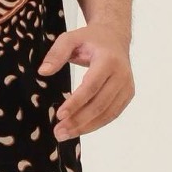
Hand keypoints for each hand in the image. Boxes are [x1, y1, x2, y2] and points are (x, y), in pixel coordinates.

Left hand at [38, 23, 133, 141]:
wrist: (114, 37)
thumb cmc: (89, 38)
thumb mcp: (70, 38)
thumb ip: (56, 53)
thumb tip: (43, 72)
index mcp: (108, 60)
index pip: (91, 86)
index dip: (76, 103)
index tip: (59, 115)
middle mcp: (122, 75)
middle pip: (99, 104)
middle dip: (78, 120)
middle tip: (58, 132)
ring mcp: (127, 87)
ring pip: (107, 114)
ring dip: (86, 127)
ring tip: (65, 134)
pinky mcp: (128, 95)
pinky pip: (112, 114)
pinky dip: (96, 124)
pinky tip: (80, 129)